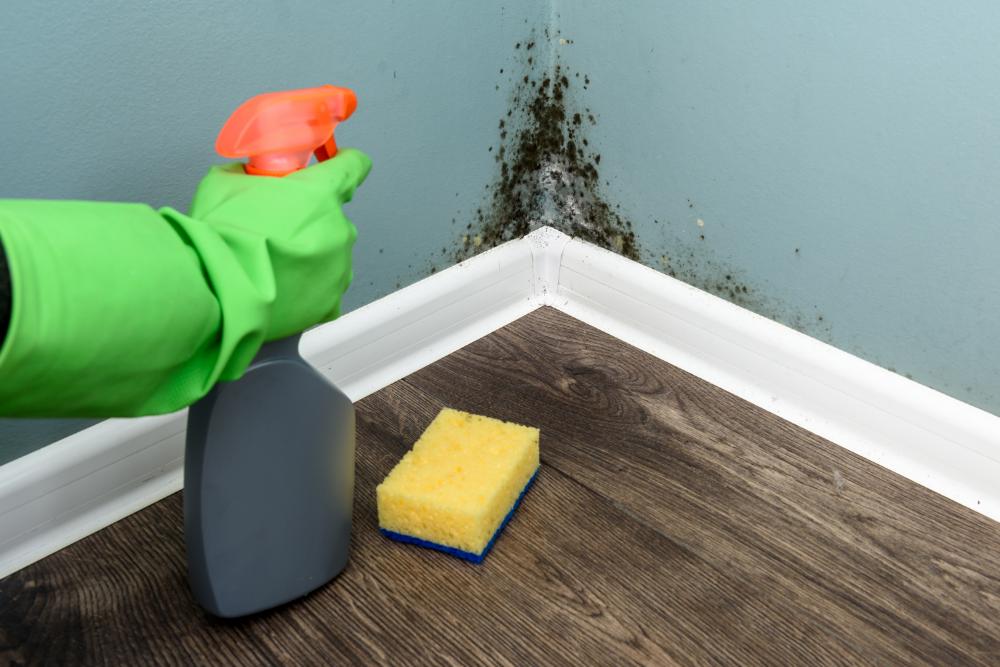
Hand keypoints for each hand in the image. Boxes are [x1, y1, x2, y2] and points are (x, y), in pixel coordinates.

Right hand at [182, 148, 371, 339]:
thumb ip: (247, 175)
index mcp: (321, 192)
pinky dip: (307, 290)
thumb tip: (245, 178)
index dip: (346, 164)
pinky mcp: (331, 301)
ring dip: (309, 257)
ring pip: (330, 256)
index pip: (353, 167)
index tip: (338, 168)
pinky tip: (282, 289)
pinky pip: (325, 291)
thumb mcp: (225, 184)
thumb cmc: (224, 236)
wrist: (219, 289)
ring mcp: (339, 267)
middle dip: (309, 221)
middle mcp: (339, 229)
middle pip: (333, 218)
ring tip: (272, 265)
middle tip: (275, 231)